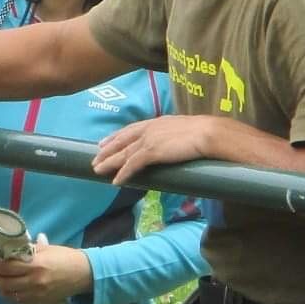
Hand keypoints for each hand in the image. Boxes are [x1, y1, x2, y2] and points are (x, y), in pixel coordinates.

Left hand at [0, 237, 92, 303]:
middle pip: (6, 282)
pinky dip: (10, 296)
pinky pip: (20, 301)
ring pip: (11, 294)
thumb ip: (28, 251)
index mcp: (35, 264)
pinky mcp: (40, 301)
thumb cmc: (65, 257)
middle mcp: (34, 280)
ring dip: (0, 288)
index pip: (8, 267)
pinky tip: (7, 290)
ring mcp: (37, 293)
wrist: (84, 274)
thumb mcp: (46, 249)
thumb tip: (10, 251)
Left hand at [93, 115, 225, 185]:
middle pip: (122, 141)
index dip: (116, 136)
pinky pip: (132, 164)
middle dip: (107, 150)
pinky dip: (123, 173)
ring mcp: (149, 140)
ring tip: (97, 170)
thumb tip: (174, 144)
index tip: (104, 142)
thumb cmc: (205, 132)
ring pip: (123, 153)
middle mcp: (149, 129)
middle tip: (95, 158)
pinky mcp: (152, 152)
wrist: (210, 133)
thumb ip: (174, 135)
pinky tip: (116, 181)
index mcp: (157, 122)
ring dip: (109, 163)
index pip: (131, 129)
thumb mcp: (184, 130)